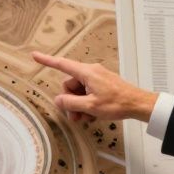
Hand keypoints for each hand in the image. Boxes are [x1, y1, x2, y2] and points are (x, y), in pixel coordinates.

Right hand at [31, 51, 157, 122]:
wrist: (137, 104)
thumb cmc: (118, 103)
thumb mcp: (90, 106)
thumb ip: (71, 103)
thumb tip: (58, 100)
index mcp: (87, 73)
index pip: (62, 64)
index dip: (47, 61)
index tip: (35, 56)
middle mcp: (91, 72)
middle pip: (70, 84)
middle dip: (70, 101)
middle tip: (76, 116)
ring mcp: (97, 78)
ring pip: (78, 91)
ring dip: (79, 105)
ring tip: (87, 117)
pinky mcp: (102, 85)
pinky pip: (88, 93)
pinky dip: (87, 104)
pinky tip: (93, 115)